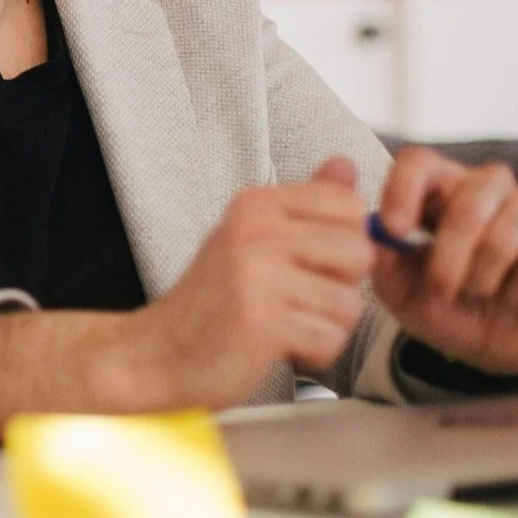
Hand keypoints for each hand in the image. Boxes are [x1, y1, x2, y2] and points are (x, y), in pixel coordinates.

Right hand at [112, 158, 375, 411]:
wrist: (157, 354)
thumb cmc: (212, 300)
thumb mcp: (253, 238)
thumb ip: (305, 204)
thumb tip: (345, 163)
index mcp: (256, 204)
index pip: (348, 204)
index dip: (345, 241)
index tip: (308, 263)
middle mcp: (255, 230)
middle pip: (359, 253)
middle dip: (340, 288)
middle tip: (295, 300)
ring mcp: (256, 275)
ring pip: (349, 304)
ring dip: (325, 327)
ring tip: (284, 325)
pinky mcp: (262, 322)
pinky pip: (330, 340)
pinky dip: (312, 354)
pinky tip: (279, 347)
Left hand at [372, 148, 517, 376]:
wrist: (496, 346)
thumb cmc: (443, 306)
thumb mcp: (400, 292)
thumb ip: (383, 260)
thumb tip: (375, 232)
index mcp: (439, 190)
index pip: (419, 162)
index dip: (404, 190)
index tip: (396, 231)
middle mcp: (487, 187)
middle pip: (467, 200)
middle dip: (449, 257)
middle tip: (441, 291)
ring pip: (506, 231)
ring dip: (485, 277)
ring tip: (478, 295)